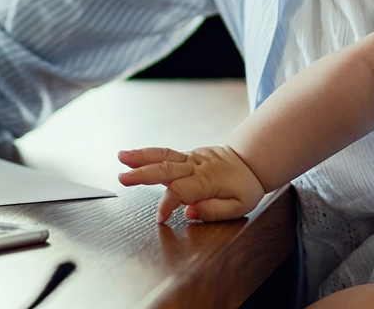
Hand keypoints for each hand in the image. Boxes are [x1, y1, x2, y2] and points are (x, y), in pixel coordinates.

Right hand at [117, 145, 266, 222]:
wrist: (251, 161)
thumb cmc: (245, 187)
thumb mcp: (239, 206)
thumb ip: (214, 210)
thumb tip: (189, 212)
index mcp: (207, 180)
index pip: (180, 191)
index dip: (168, 204)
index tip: (161, 219)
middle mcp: (196, 166)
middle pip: (165, 168)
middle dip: (142, 173)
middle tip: (122, 178)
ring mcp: (190, 158)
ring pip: (163, 155)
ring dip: (141, 156)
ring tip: (121, 157)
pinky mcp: (187, 155)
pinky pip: (166, 154)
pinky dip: (148, 154)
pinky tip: (132, 157)